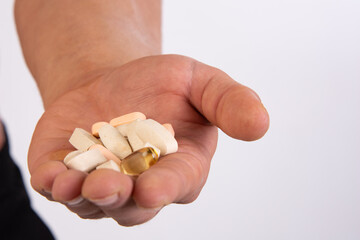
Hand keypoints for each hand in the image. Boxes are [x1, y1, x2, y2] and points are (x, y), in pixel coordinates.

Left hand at [29, 55, 268, 225]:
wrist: (115, 81)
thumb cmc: (163, 85)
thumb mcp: (200, 83)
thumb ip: (229, 103)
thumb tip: (260, 124)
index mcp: (180, 166)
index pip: (178, 183)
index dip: (168, 187)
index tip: (154, 188)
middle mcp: (142, 184)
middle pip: (133, 204)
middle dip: (122, 198)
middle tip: (110, 185)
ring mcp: (103, 182)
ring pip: (95, 203)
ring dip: (85, 196)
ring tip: (75, 182)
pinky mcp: (68, 171)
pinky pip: (59, 186)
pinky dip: (54, 184)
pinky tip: (52, 176)